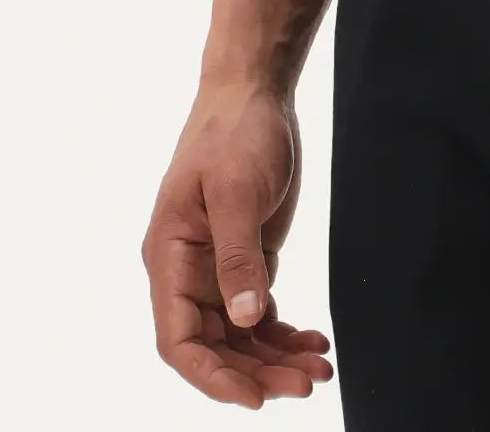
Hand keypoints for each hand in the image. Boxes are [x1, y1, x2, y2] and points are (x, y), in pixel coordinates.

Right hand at [142, 78, 333, 406]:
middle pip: (215, 347)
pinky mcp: (245, 261)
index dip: (211, 375)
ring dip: (276, 360)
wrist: (254, 92)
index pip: (178, 339)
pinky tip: (314, 341)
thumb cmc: (233, 130)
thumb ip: (238, 256)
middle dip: (258, 373)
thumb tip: (246, 319)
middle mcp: (187, 272)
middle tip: (306, 384)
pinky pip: (259, 316)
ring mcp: (216, 269)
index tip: (252, 397)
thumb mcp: (236, 190)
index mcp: (169, 256)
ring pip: (241, 337)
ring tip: (320, 367)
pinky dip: (285, 335)